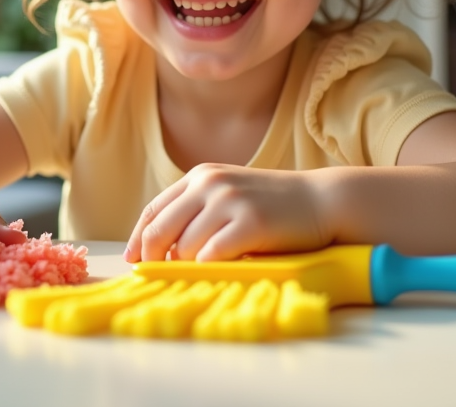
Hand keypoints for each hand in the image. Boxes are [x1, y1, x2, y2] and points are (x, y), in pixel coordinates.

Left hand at [124, 164, 331, 262]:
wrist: (321, 200)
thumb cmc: (273, 206)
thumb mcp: (230, 195)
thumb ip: (197, 210)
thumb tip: (159, 250)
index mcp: (201, 176)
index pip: (153, 210)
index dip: (137, 239)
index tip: (133, 261)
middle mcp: (210, 184)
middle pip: (159, 232)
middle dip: (153, 260)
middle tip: (158, 279)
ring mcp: (230, 202)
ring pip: (183, 248)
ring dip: (186, 268)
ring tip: (198, 275)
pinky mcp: (250, 223)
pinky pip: (210, 256)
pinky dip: (207, 270)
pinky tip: (215, 273)